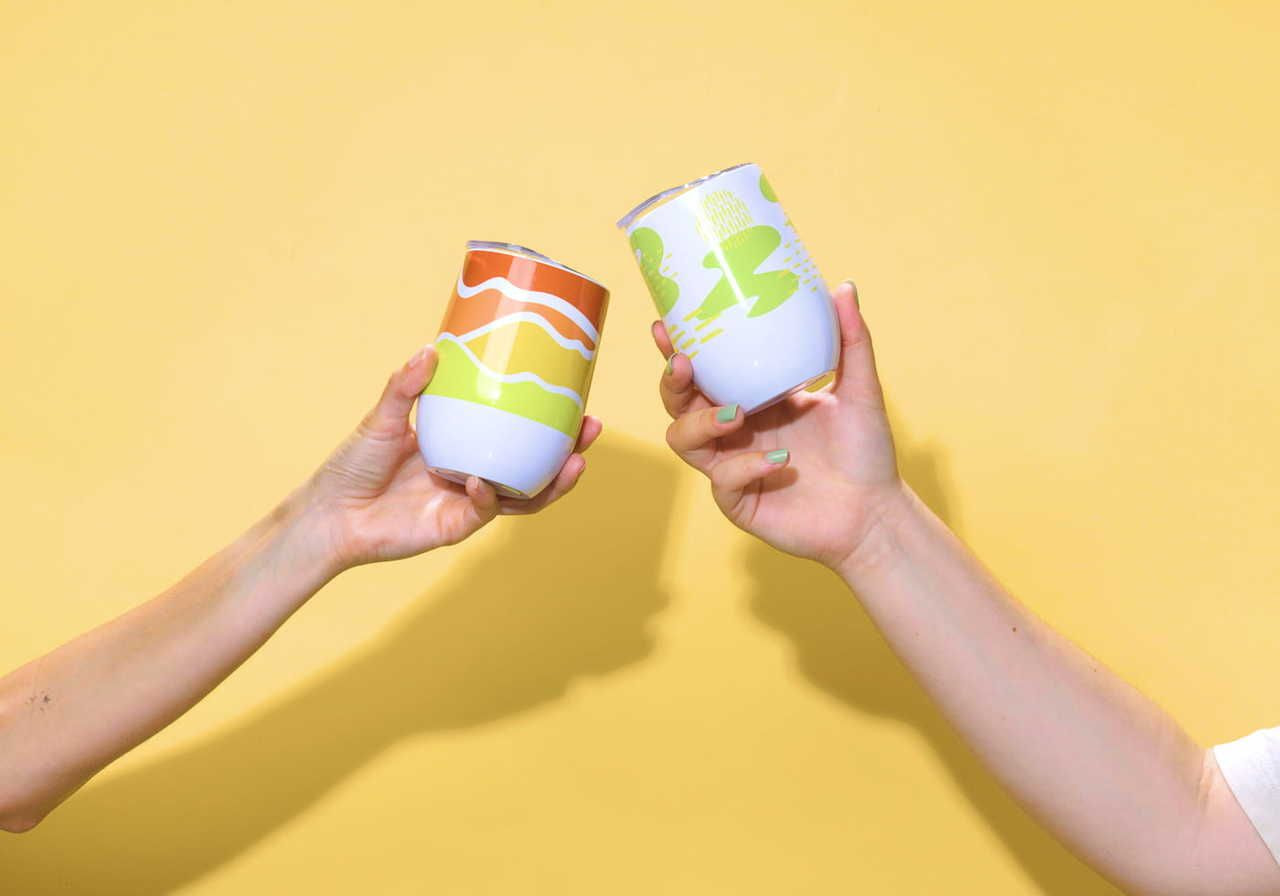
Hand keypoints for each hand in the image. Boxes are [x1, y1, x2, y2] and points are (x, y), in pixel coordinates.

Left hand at [301, 345, 601, 571]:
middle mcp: (475, 472)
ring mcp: (469, 501)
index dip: (550, 419)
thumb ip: (406, 386)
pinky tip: (484, 481)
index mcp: (465, 442)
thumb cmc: (353, 465)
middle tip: (591, 427)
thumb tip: (432, 349)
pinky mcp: (456, 527)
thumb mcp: (383, 417)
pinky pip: (485, 512)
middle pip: (536, 464)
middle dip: (570, 450)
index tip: (577, 397)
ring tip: (575, 462)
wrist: (330, 514)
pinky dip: (488, 496)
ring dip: (554, 481)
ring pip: (526, 495)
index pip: (518, 431)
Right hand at [654, 281, 900, 569]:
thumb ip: (851, 341)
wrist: (876, 513)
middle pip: (678, 404)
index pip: (703, 370)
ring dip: (699, 422)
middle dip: (672, 383)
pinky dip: (745, 466)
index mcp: (753, 398)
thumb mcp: (860, 390)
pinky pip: (722, 482)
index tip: (664, 325)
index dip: (676, 349)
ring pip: (683, 441)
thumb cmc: (866, 453)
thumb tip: (845, 286)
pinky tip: (781, 462)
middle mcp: (735, 431)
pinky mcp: (739, 502)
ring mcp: (731, 467)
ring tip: (736, 414)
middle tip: (684, 365)